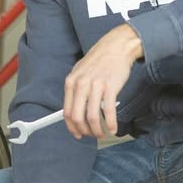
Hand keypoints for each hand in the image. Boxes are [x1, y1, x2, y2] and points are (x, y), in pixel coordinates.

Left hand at [63, 23, 143, 137]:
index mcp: (71, 82)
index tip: (77, 134)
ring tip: (102, 133)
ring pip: (92, 117)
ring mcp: (95, 86)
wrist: (116, 47)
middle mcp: (81, 85)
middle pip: (77, 117)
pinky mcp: (110, 87)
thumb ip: (75, 90)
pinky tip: (113, 128)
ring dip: (97, 130)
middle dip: (84, 131)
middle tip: (91, 136)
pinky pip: (109, 111)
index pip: (67, 112)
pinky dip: (111, 123)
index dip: (72, 127)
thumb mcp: (80, 72)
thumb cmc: (99, 60)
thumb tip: (74, 110)